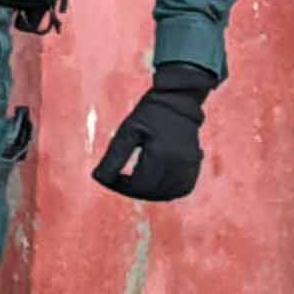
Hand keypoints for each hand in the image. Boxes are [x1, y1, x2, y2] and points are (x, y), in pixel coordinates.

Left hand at [93, 63, 214, 201]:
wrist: (179, 98)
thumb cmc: (150, 112)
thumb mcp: (127, 131)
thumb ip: (113, 157)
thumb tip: (98, 179)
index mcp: (161, 153)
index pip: (138, 185)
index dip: (120, 187)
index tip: (109, 178)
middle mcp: (179, 163)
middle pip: (152, 192)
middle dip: (132, 191)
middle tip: (118, 180)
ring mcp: (190, 165)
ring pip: (167, 194)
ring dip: (149, 193)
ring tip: (134, 182)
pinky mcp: (195, 165)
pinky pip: (181, 189)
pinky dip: (166, 191)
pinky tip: (154, 183)